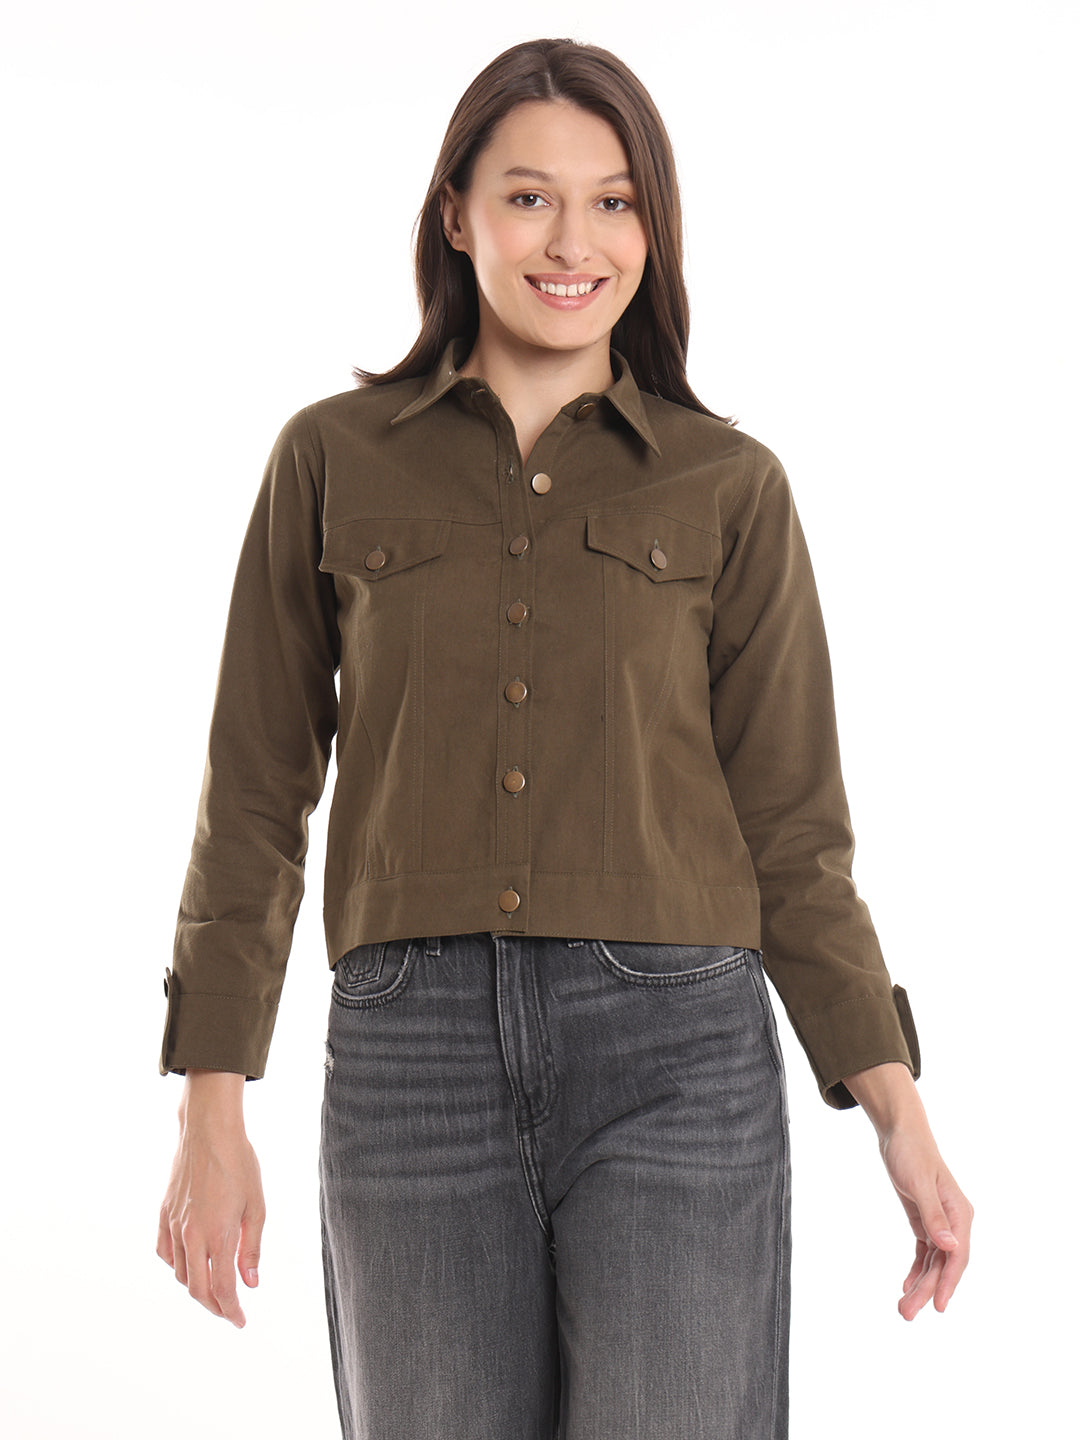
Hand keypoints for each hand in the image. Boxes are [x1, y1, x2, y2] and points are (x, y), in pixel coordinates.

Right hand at [156, 1070, 265, 1327]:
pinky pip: (165, 1252)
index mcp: (217, 1234)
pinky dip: (177, 1266)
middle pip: (197, 1288)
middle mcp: (191, 1234)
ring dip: (197, 1287)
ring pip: (180, 1272)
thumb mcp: (256, 1206)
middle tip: (229, 1311)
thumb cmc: (239, 1163)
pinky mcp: (164, 1213)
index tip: (240, 1320)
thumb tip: (250, 1282)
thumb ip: (251, 1248)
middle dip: (214, 1306)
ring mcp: (174, 1224)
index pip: (221, 1288)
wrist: (209, 1130)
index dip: (231, 1310)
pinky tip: (189, 1264)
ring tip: (214, 1288)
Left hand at [842, 1062, 972, 1319]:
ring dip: (920, 1284)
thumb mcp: (919, 1183)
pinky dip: (916, 1269)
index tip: (937, 1306)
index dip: (948, 1283)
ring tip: (903, 1308)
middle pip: (944, 1264)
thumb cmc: (911, 1153)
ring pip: (933, 1262)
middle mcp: (954, 1221)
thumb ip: (934, 1216)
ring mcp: (940, 1221)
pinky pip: (924, 1251)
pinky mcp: (924, 1219)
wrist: (900, 1133)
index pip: (958, 1256)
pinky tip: (906, 1284)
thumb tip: (950, 1247)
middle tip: (907, 1314)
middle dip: (927, 1290)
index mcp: (960, 1213)